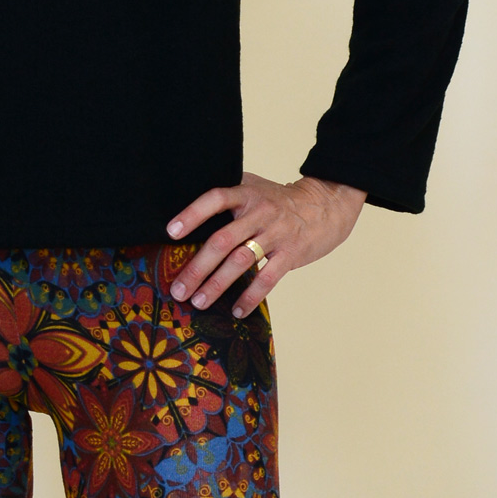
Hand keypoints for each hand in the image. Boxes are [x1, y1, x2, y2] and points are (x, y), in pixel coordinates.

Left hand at [166, 172, 366, 317]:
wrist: (325, 205)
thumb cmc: (279, 199)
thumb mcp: (254, 186)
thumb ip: (229, 193)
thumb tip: (187, 202)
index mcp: (246, 193)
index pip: (215, 199)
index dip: (192, 214)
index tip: (171, 232)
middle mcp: (259, 212)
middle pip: (222, 240)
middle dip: (197, 268)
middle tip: (178, 289)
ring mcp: (276, 233)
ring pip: (241, 262)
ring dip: (217, 285)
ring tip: (199, 302)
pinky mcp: (291, 253)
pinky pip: (268, 279)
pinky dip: (250, 297)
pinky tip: (236, 311)